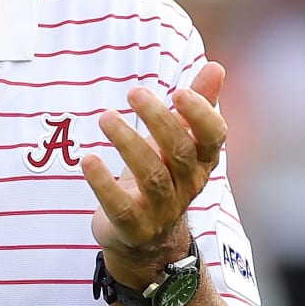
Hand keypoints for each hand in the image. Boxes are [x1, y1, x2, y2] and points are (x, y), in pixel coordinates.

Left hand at [84, 62, 227, 277]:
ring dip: (128, 143)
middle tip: (135, 92)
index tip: (180, 91)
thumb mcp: (181, 140)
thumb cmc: (164, 175)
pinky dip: (103, 183)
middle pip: (179, 151)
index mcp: (202, 161)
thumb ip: (197, 104)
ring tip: (106, 117)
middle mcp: (187, 185)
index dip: (200, 115)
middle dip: (158, 120)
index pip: (213, 137)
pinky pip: (121, 207)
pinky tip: (88, 159)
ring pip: (151, 176)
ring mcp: (162, 209)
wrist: (148, 239)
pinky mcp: (133, 227)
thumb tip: (215, 66)